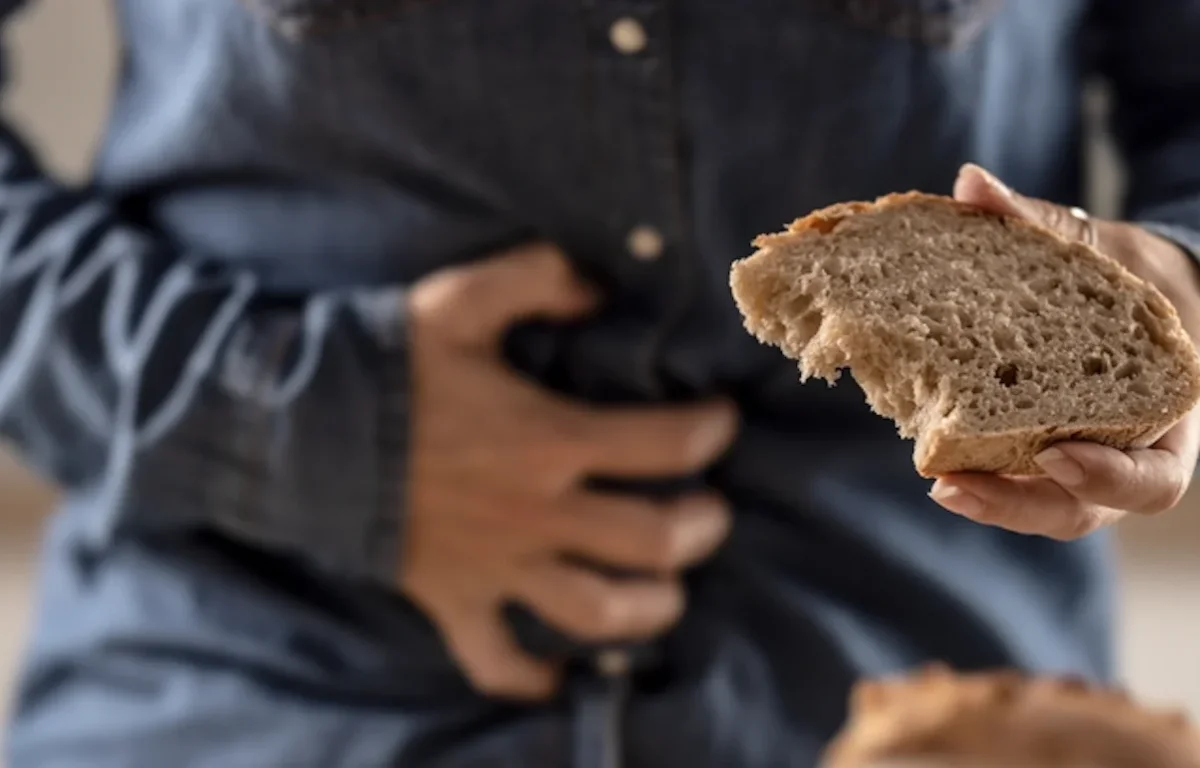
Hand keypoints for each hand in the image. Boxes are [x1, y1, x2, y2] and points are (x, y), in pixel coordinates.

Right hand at [404, 244, 736, 698]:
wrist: (292, 432)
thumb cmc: (382, 364)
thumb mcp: (459, 299)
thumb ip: (536, 279)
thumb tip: (599, 289)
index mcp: (548, 438)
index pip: (666, 444)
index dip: (710, 431)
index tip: (720, 421)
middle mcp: (536, 512)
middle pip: (652, 541)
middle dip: (700, 527)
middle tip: (708, 510)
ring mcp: (496, 565)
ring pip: (596, 612)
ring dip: (647, 608)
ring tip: (666, 589)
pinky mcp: (453, 599)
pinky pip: (494, 659)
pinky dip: (529, 676)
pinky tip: (557, 676)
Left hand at [928, 163, 1199, 539]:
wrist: (1127, 290)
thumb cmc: (1126, 274)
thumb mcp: (1098, 247)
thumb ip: (1040, 223)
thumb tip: (971, 184)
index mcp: (1167, 416)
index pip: (1153, 479)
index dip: (1108, 476)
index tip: (1053, 452)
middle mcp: (1126, 451)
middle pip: (1082, 509)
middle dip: (1018, 505)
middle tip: (951, 486)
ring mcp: (1083, 460)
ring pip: (1043, 506)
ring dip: (990, 500)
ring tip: (937, 482)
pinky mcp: (1039, 452)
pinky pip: (1013, 476)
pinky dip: (976, 468)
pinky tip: (928, 452)